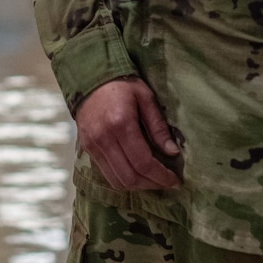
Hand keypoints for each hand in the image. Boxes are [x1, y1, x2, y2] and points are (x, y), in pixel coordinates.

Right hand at [75, 79, 180, 193]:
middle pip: (130, 177)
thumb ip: (158, 126)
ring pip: (117, 180)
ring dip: (138, 186)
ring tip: (153, 180)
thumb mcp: (146, 97)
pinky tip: (136, 173)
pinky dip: (124, 179)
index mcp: (121, 124)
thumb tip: (173, 152)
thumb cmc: (122, 84)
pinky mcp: (87, 148)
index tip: (175, 180)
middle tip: (166, 182)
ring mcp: (93, 145)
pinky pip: (106, 173)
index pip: (143, 162)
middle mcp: (104, 138)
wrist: (89, 77)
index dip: (162, 176)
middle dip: (152, 184)